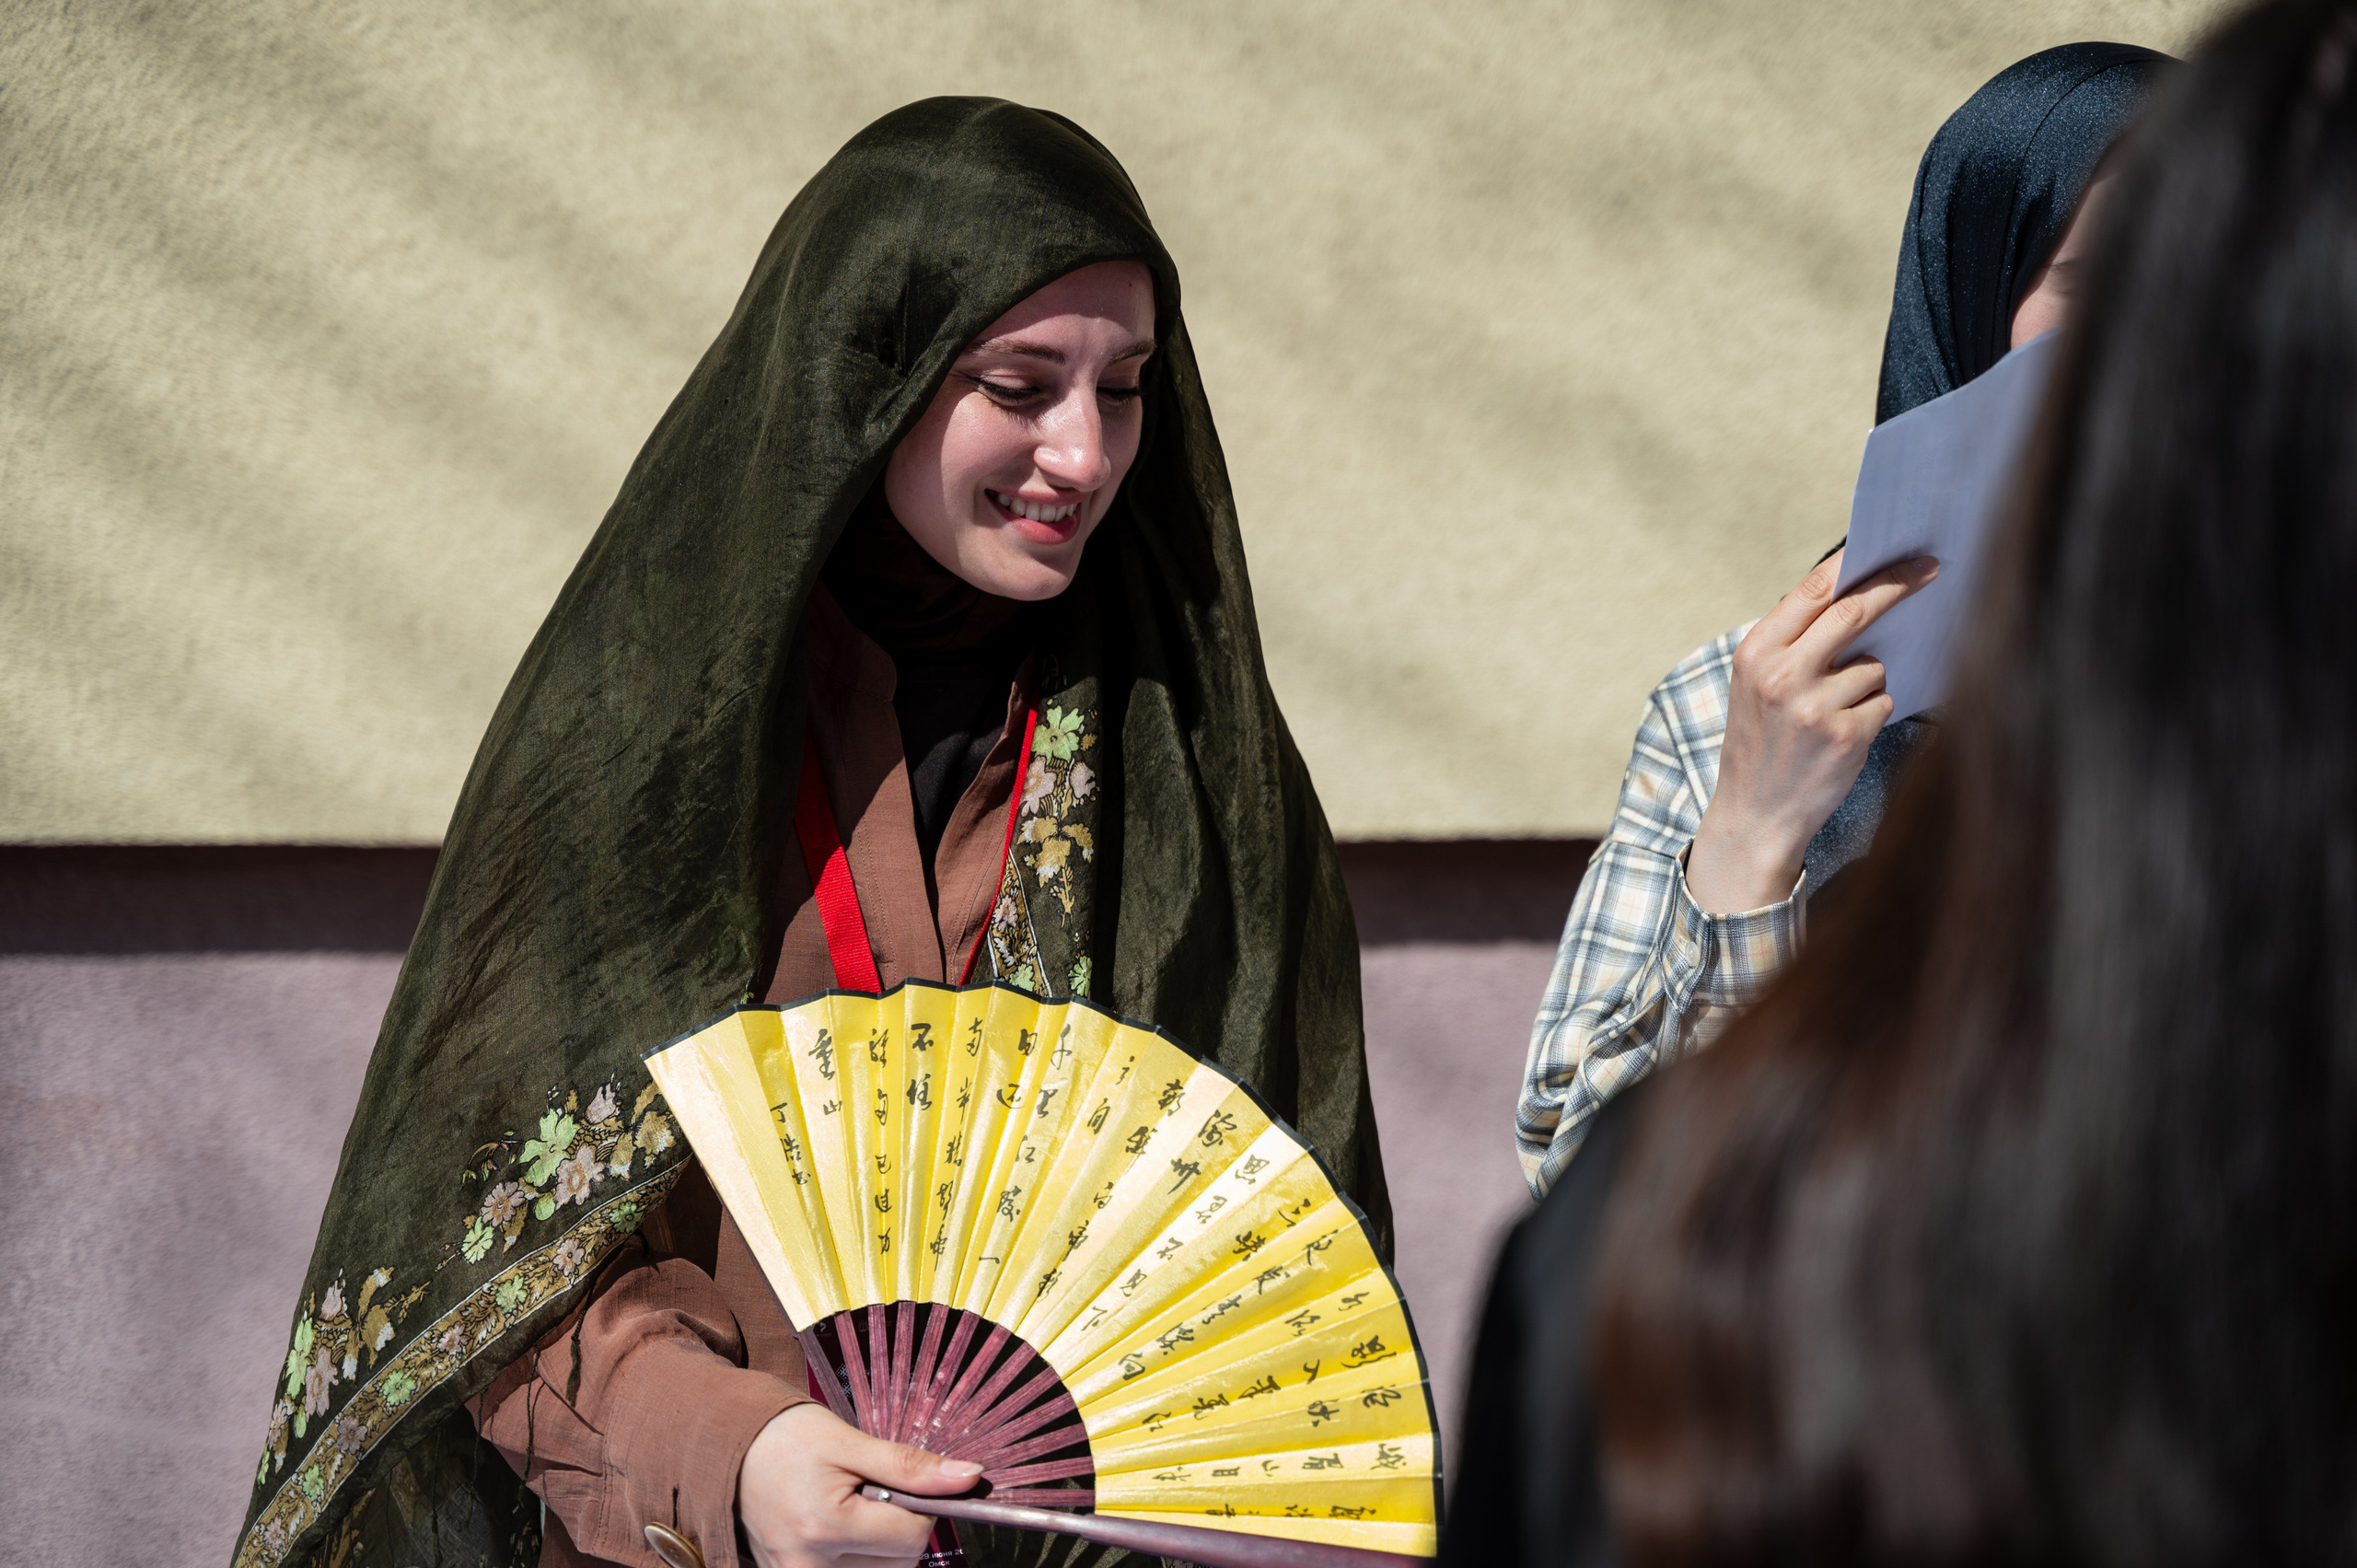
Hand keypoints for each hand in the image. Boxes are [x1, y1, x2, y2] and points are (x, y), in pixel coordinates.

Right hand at [737, 1401, 981, 1567]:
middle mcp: (811, 1565)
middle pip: (900, 1562)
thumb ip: (909, 1465)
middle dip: (899, 1525)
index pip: (914, 1536)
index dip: (920, 1505)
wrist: (727, 1450)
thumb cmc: (785, 1438)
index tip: (899, 1480)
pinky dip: (858, 1556)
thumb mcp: (849, 1442)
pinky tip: (839, 1529)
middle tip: (867, 1490)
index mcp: (828, 1526)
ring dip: (880, 1544)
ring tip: (849, 1508)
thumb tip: (970, 1477)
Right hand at [1685, 549, 1938, 913]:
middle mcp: (1782, 675)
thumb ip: (1794, 641)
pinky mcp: (1845, 735)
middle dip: (1898, 585)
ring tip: (1833, 713)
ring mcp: (1814, 706)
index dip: (1859, 564)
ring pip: (1874, 665)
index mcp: (1755, 653)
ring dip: (1868, 682)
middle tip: (1931, 569)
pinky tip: (1842, 736)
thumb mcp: (1756, 684)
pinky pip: (1883, 702)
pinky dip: (1872, 713)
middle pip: (1854, 611)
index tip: (1895, 550)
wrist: (1755, 815)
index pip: (1814, 589)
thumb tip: (1859, 593)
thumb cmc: (1762, 742)